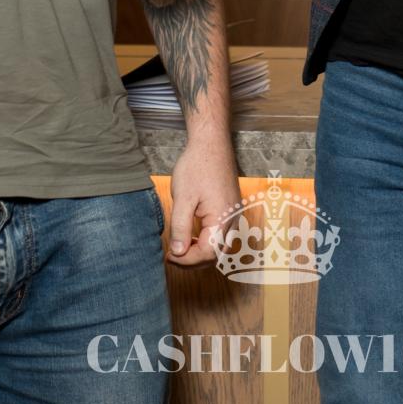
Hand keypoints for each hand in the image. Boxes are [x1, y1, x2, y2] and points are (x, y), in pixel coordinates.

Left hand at [164, 135, 239, 266]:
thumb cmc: (198, 166)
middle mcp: (233, 220)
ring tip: (179, 247)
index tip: (168, 256)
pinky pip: (221, 235)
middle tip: (171, 255)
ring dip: (200, 252)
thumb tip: (178, 252)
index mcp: (222, 219)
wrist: (211, 143)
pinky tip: (191, 236)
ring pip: (219, 246)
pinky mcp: (230, 210)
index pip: (207, 254)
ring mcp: (234, 215)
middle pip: (216, 254)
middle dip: (193, 260)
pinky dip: (206, 241)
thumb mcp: (183, 198)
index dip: (186, 260)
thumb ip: (181, 227)